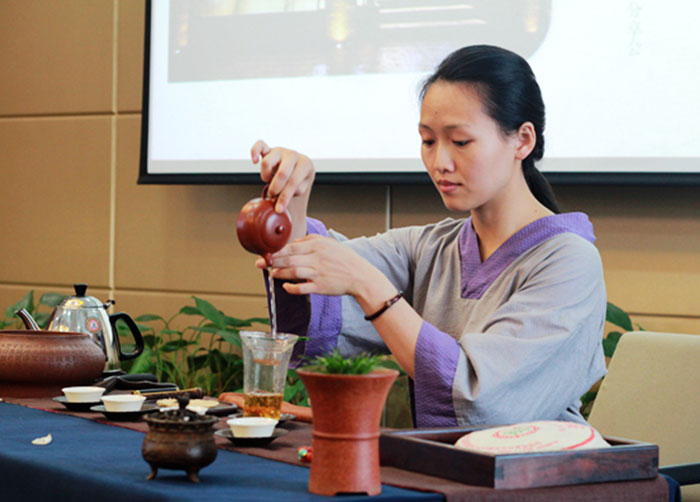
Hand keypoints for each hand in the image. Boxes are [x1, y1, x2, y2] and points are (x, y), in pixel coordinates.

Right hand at [250, 140, 314, 214]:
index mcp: (305, 163)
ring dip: (265, 176)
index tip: (279, 209)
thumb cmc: (299, 179)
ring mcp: (280, 151)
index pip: (293, 181)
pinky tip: (254, 161)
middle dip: (275, 189)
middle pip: (281, 173)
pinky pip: (259, 145)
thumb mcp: (301, 187)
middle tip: (273, 196)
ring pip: (267, 162)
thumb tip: (280, 202)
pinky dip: (254, 151)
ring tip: (269, 181)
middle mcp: (293, 154)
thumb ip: (293, 192)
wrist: (297, 168)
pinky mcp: (269, 149)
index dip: (285, 197)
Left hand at [256, 235, 382, 296]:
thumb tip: (293, 243)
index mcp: (318, 246)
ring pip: (294, 272)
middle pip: (289, 259)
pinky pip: (302, 288)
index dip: (276, 250)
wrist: (360, 276)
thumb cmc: (344, 259)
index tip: (266, 252)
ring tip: (271, 273)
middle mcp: (317, 259)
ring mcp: (318, 273)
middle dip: (272, 261)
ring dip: (280, 273)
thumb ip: (310, 240)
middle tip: (261, 263)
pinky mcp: (321, 287)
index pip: (292, 247)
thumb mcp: (329, 243)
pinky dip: (292, 288)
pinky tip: (286, 286)